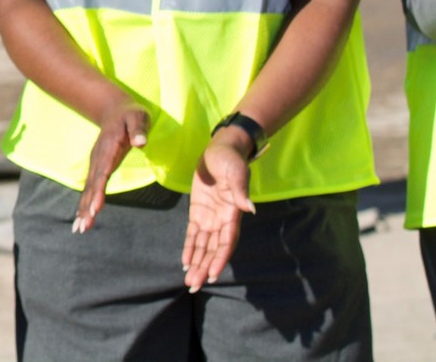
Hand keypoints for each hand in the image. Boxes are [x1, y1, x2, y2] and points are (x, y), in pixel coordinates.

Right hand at [73, 96, 150, 232]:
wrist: (113, 110)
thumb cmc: (130, 115)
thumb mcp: (138, 118)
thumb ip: (139, 130)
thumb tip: (141, 143)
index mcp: (108, 149)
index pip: (102, 173)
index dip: (98, 192)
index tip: (94, 208)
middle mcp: (98, 159)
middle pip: (92, 186)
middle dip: (87, 207)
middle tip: (84, 227)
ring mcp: (96, 164)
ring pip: (88, 189)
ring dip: (83, 209)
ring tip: (79, 228)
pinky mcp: (97, 168)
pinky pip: (91, 188)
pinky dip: (85, 203)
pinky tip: (83, 217)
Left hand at [183, 129, 255, 290]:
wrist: (221, 149)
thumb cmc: (231, 160)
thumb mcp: (236, 172)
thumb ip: (241, 191)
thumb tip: (249, 209)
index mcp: (232, 214)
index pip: (226, 242)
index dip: (219, 258)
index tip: (211, 275)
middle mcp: (222, 220)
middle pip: (213, 249)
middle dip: (204, 267)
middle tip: (193, 286)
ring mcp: (210, 217)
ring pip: (202, 245)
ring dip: (196, 263)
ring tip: (188, 281)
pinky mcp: (198, 211)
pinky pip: (193, 234)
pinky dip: (189, 248)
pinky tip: (185, 262)